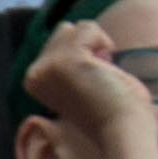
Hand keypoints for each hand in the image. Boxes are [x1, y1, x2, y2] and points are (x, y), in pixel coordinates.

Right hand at [22, 14, 157, 146]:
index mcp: (35, 80)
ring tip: (102, 75)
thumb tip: (67, 28)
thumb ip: (69, 59)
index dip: (85, 55)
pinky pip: (89, 27)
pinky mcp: (65, 60)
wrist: (122, 131)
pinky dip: (105, 43)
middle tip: (99, 78)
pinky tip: (107, 69)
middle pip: (65, 30)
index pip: (59, 41)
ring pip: (77, 27)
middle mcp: (34, 73)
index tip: (92, 84)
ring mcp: (47, 66)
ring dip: (98, 44)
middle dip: (89, 46)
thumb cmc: (114, 109)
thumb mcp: (81, 80)